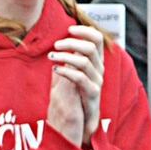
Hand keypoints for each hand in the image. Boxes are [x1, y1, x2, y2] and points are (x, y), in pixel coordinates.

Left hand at [46, 25, 104, 145]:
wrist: (83, 121)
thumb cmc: (75, 95)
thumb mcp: (71, 73)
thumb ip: (68, 59)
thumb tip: (59, 44)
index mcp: (95, 62)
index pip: (97, 39)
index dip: (85, 30)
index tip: (69, 28)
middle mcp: (99, 69)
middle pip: (91, 47)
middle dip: (72, 42)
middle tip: (55, 44)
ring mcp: (97, 81)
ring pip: (85, 61)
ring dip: (65, 55)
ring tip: (51, 56)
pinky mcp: (92, 93)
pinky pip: (80, 78)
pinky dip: (66, 70)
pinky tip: (55, 69)